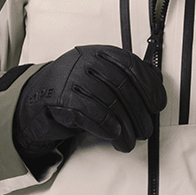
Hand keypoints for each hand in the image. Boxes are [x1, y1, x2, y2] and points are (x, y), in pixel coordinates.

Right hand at [13, 44, 166, 164]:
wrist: (37, 97)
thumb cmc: (75, 90)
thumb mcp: (101, 77)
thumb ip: (126, 79)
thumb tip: (156, 88)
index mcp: (100, 53)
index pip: (131, 65)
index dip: (148, 86)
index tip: (157, 105)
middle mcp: (86, 61)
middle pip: (122, 87)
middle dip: (138, 113)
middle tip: (145, 131)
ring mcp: (71, 78)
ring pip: (108, 102)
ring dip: (124, 127)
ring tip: (129, 141)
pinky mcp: (59, 97)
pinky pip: (88, 113)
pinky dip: (105, 127)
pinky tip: (112, 136)